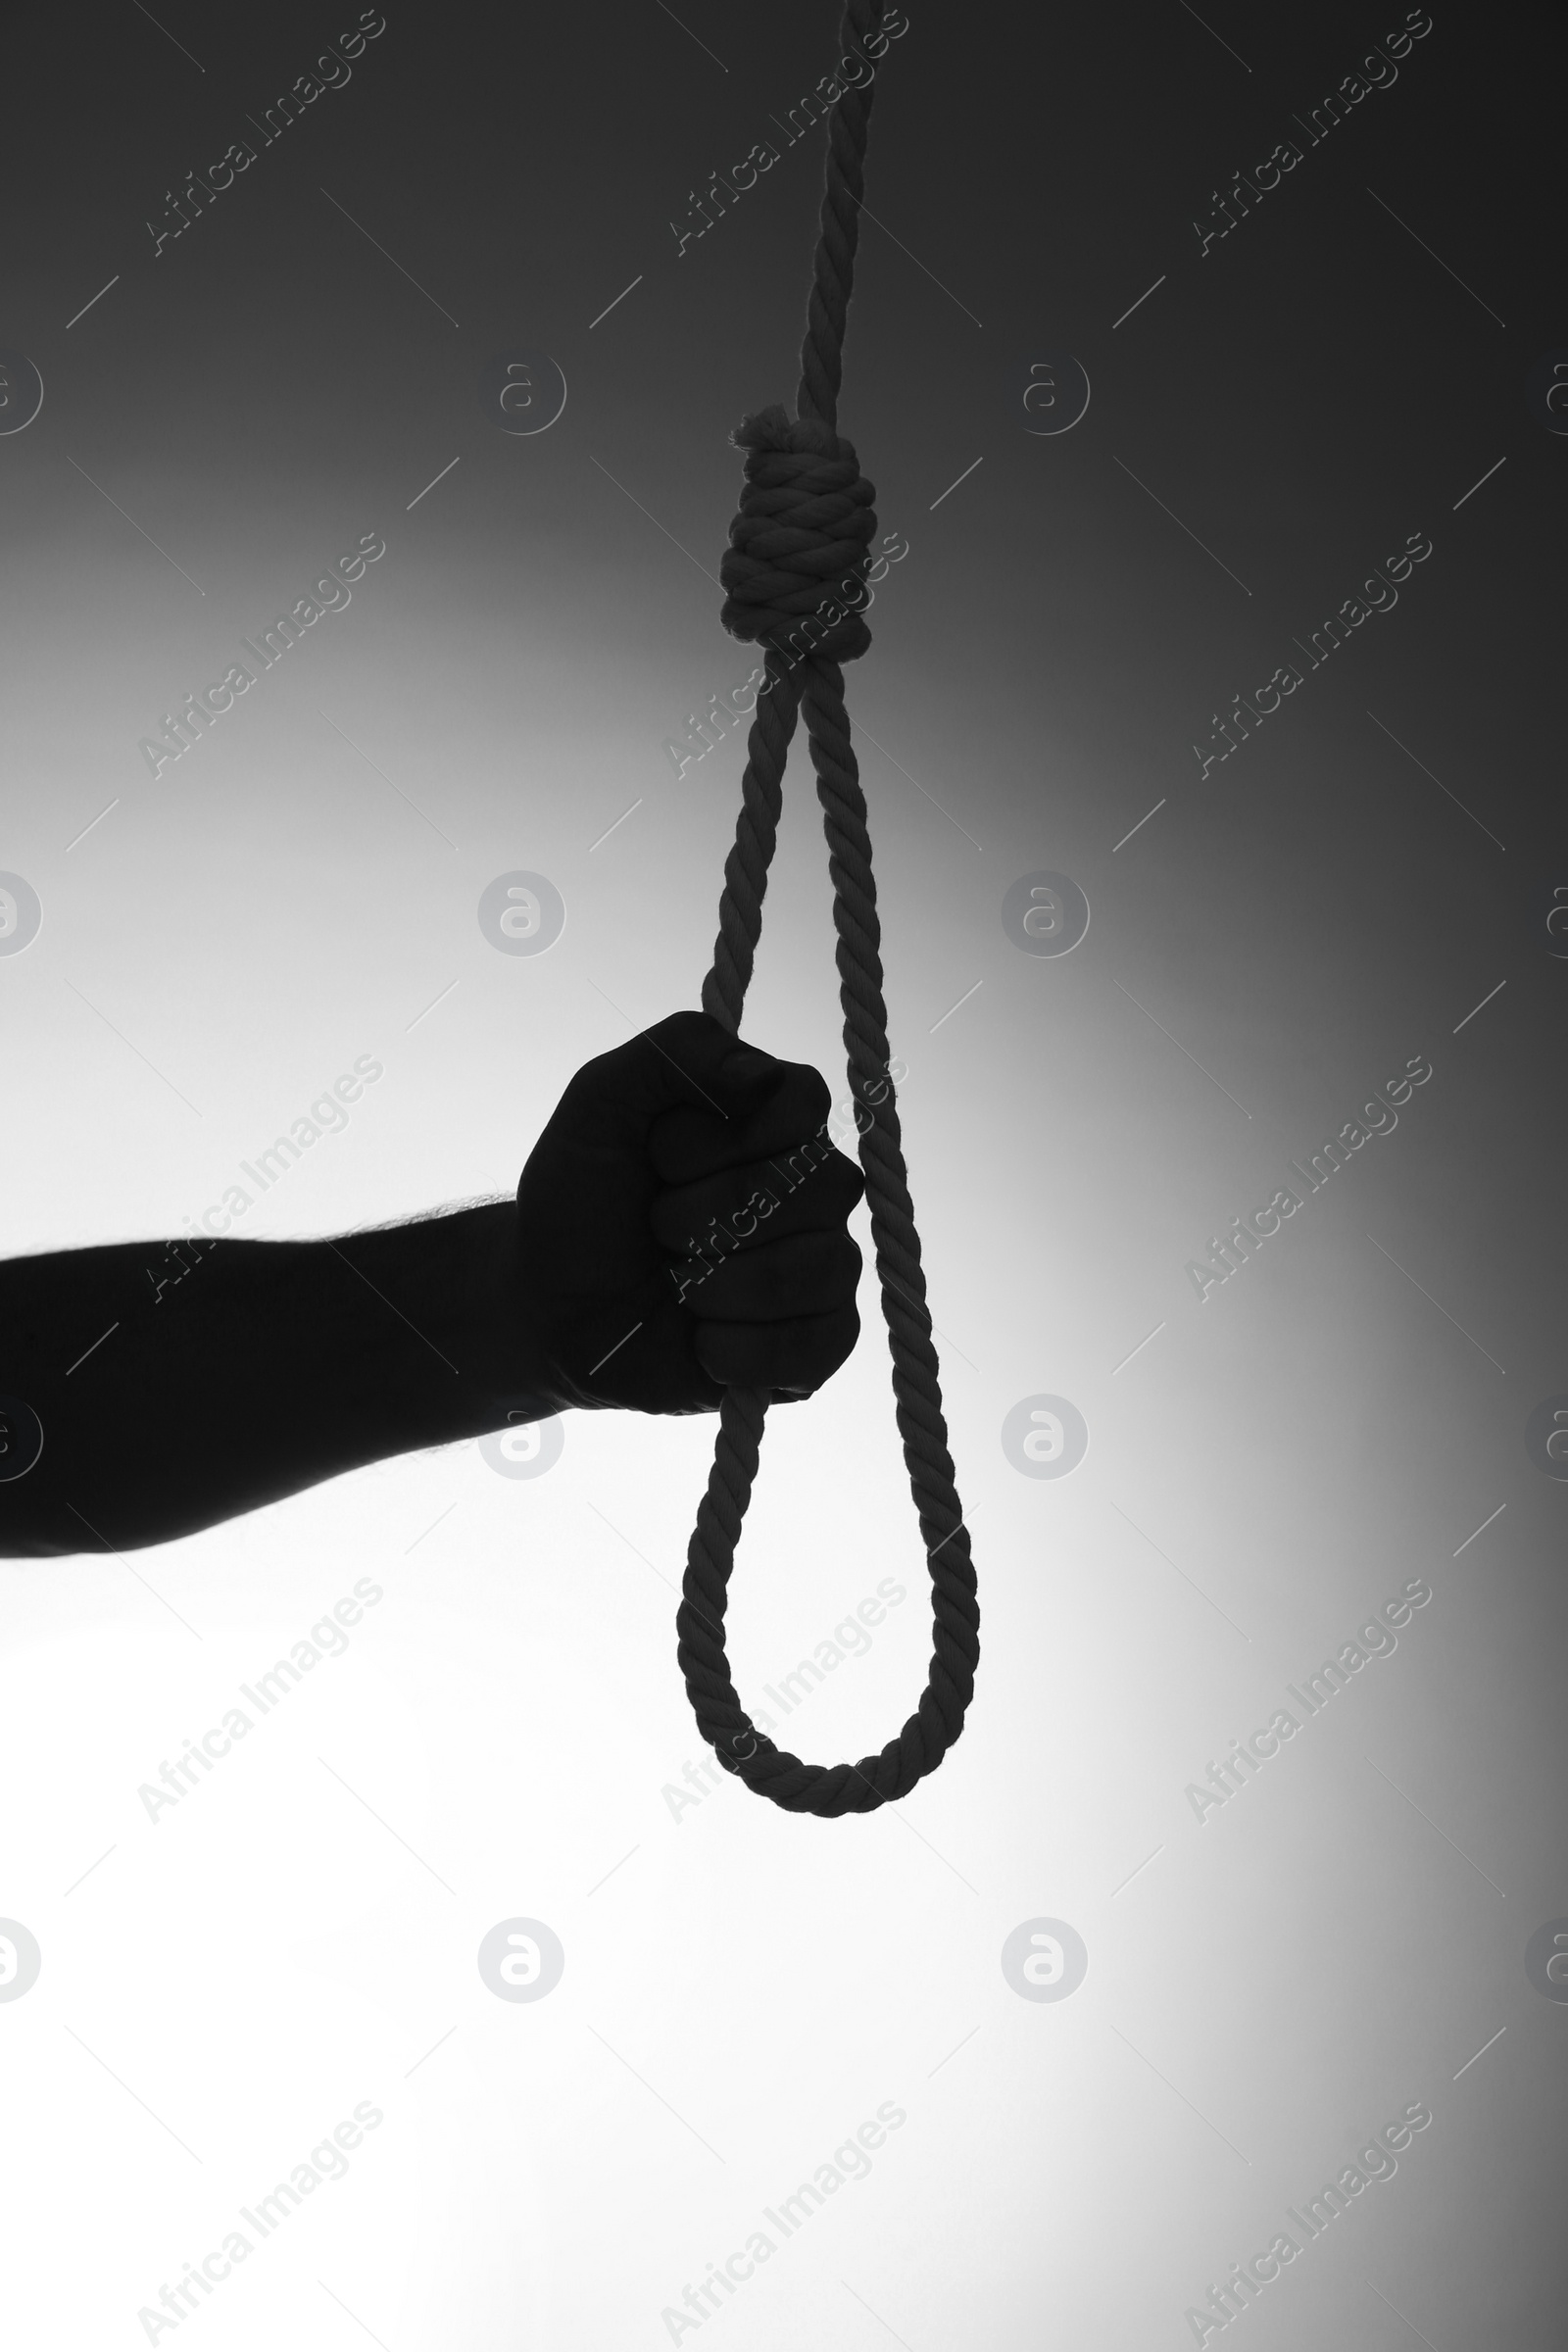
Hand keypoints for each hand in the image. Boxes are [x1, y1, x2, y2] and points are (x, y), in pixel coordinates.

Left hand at [514, 1010, 865, 1415]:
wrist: (547, 1304)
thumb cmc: (582, 1198)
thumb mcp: (603, 1100)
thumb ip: (681, 1051)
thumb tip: (763, 1076)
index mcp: (776, 1120)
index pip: (804, 1104)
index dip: (722, 1137)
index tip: (660, 1156)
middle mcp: (814, 1189)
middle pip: (823, 1187)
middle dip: (708, 1214)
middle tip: (657, 1227)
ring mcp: (821, 1268)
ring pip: (824, 1268)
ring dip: (719, 1285)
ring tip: (676, 1285)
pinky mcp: (814, 1345)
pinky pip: (820, 1346)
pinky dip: (740, 1350)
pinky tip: (698, 1342)